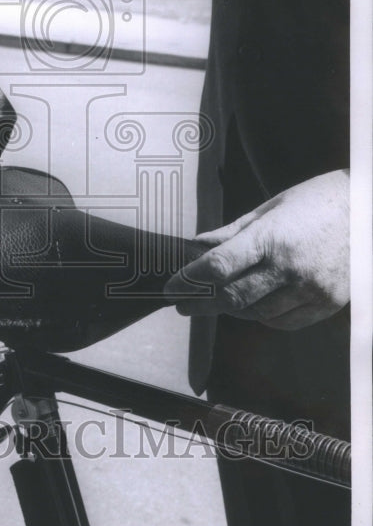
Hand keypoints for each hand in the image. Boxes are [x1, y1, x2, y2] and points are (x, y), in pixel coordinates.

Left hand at [165, 170, 349, 329]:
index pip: (219, 266)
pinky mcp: (327, 304)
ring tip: (218, 300)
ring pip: (256, 314)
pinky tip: (254, 304)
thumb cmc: (316, 202)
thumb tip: (196, 246)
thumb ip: (231, 232)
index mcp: (271, 237)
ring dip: (231, 309)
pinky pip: (283, 322)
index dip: (190, 280)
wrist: (368, 210)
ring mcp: (311, 289)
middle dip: (202, 302)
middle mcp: (290, 266)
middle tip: (184, 302)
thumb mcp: (269, 209)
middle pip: (232, 297)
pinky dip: (262, 316)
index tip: (172, 287)